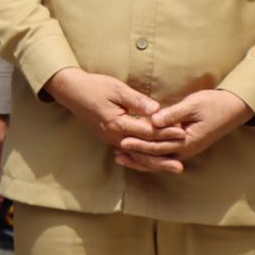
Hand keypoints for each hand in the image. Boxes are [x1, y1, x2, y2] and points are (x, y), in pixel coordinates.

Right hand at [43, 67, 184, 156]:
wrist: (71, 91)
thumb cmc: (94, 86)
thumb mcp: (117, 89)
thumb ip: (137, 101)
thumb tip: (157, 110)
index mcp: (117, 123)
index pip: (147, 132)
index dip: (166, 133)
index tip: (183, 134)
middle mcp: (113, 136)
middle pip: (142, 151)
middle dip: (162, 158)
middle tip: (181, 166)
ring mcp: (109, 139)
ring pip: (135, 155)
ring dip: (153, 162)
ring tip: (171, 167)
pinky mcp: (108, 138)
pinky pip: (128, 151)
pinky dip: (141, 157)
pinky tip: (151, 161)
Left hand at [114, 89, 254, 173]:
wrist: (233, 108)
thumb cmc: (213, 104)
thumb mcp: (192, 106)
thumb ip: (173, 114)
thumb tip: (154, 120)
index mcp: (187, 141)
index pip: (158, 146)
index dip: (140, 145)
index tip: (123, 142)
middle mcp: (186, 149)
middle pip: (156, 156)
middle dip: (136, 155)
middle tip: (116, 153)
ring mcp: (186, 150)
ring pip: (159, 159)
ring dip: (140, 159)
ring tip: (121, 157)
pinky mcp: (185, 146)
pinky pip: (164, 155)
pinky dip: (150, 156)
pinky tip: (136, 154)